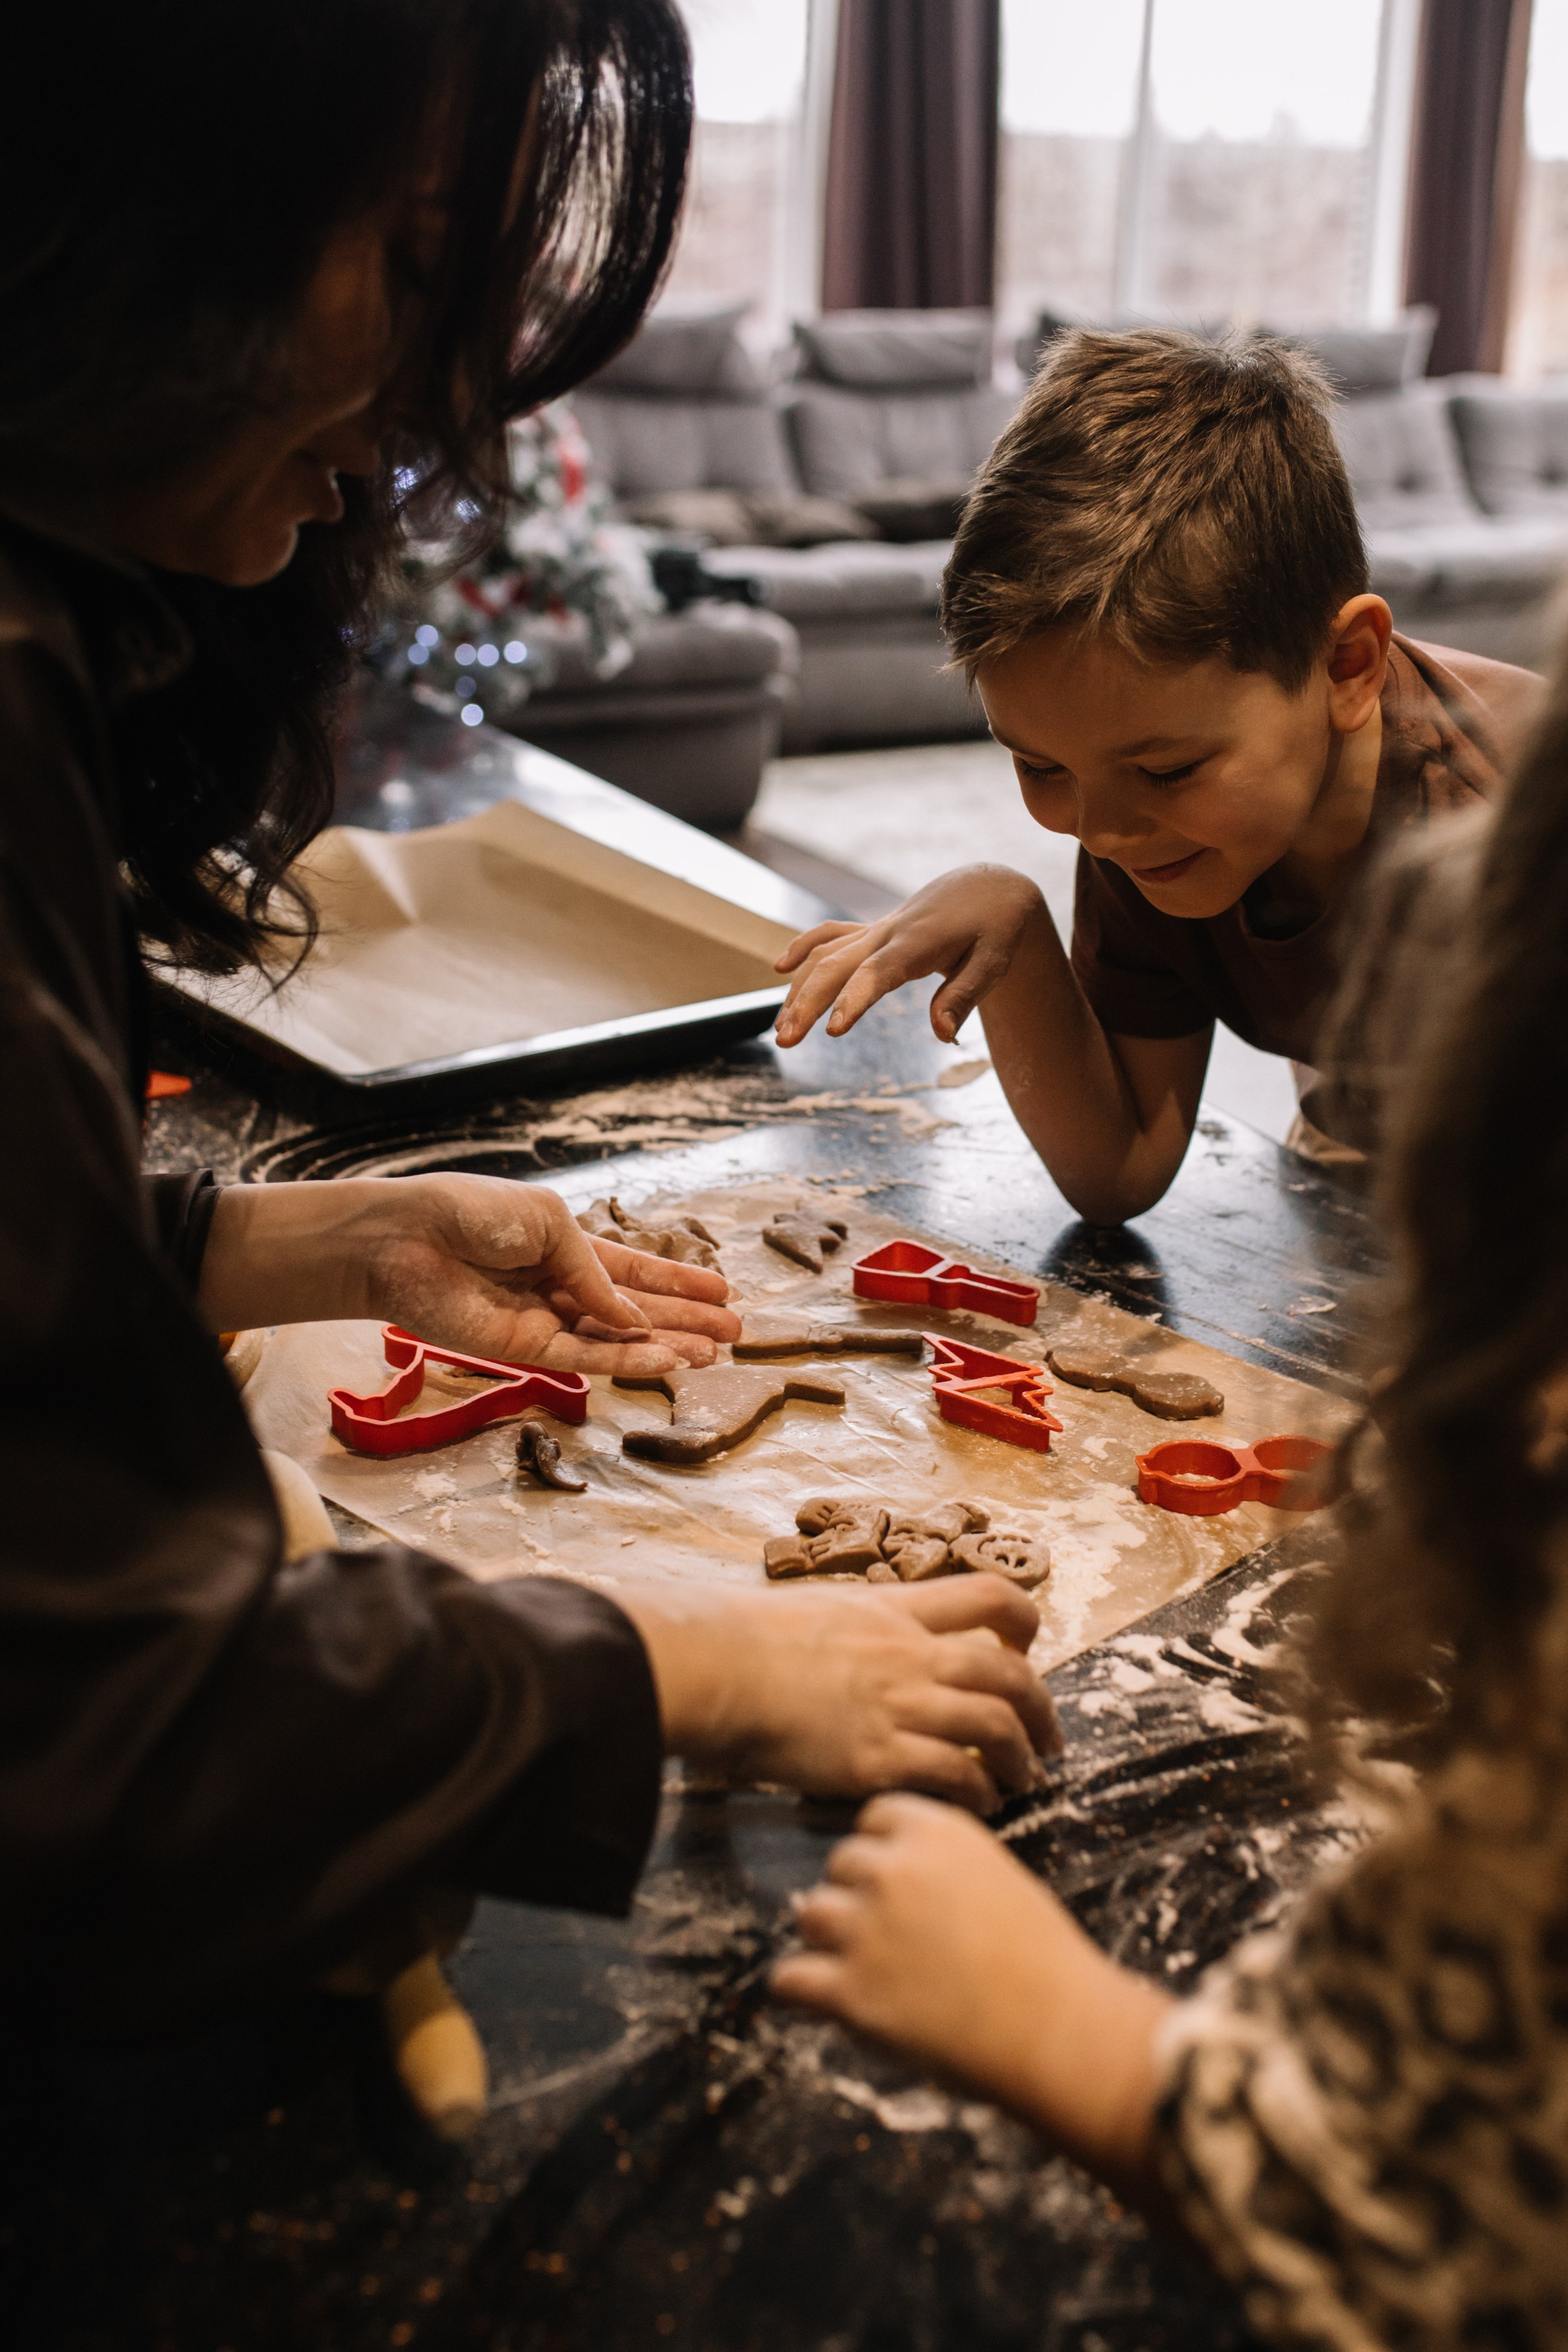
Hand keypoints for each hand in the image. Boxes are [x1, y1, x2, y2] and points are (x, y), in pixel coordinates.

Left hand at [200, 1174, 739, 1373]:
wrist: (403, 1240)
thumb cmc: (467, 1213)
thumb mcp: (546, 1221)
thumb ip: (593, 1270)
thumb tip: (632, 1315)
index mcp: (564, 1246)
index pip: (633, 1268)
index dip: (678, 1280)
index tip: (722, 1291)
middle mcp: (561, 1287)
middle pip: (637, 1310)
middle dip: (686, 1320)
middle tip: (735, 1335)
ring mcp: (546, 1321)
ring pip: (620, 1341)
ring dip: (667, 1346)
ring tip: (714, 1355)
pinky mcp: (525, 1351)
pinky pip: (588, 1359)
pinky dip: (629, 1362)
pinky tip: (667, 1362)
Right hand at [616, 1574, 1061, 1811]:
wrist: (714, 1666)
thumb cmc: (741, 1638)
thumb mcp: (813, 1611)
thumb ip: (848, 1631)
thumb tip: (845, 1647)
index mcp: (894, 1612)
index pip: (986, 1596)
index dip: (1022, 1620)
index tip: (1026, 1649)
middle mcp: (910, 1655)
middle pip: (1009, 1675)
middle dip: (1041, 1709)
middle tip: (1048, 1738)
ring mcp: (899, 1706)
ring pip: (997, 1727)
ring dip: (1022, 1758)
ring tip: (1026, 1780)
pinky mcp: (879, 1759)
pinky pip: (956, 1776)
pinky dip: (981, 1792)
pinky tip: (981, 1806)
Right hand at [773, 867, 1045, 1047]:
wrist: (989, 887)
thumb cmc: (996, 927)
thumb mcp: (994, 962)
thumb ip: (964, 997)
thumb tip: (944, 1035)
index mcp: (918, 943)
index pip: (877, 973)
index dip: (852, 999)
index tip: (832, 1029)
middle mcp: (889, 933)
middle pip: (836, 964)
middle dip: (807, 1002)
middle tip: (785, 1041)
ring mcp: (877, 929)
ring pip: (825, 953)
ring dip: (799, 988)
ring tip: (782, 1030)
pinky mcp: (873, 930)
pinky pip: (831, 935)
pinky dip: (804, 947)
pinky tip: (781, 968)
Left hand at [773, 1793, 1171, 2199]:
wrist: (1059, 2029)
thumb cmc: (1043, 1959)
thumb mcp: (996, 1877)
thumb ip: (941, 1866)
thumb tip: (900, 1877)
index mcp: (934, 1831)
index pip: (874, 1819)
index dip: (884, 1853)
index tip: (899, 1884)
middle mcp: (892, 1869)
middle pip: (840, 1865)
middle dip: (858, 1897)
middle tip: (891, 1938)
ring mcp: (865, 1929)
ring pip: (810, 1915)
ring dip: (830, 1941)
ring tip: (867, 1971)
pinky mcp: (849, 1993)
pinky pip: (789, 1979)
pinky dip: (802, 1991)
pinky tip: (825, 2001)